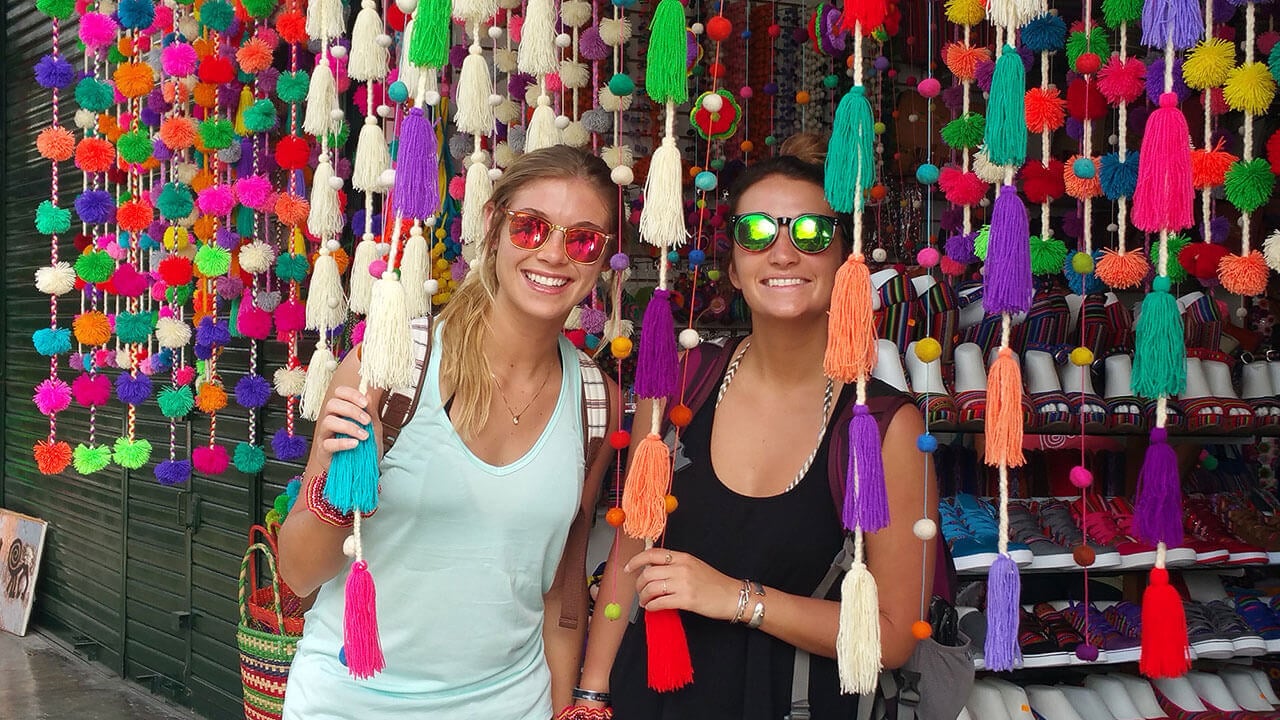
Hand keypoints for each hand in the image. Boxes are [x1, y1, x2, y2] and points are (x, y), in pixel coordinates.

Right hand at [316, 385, 373, 463]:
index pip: (338, 393)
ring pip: (328, 421)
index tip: (365, 403)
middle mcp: (330, 420)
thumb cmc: (365, 447)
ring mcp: (325, 436)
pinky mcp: (323, 451)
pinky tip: (355, 444)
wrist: (363, 470)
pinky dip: (343, 443)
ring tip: (364, 436)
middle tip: (366, 421)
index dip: (351, 394)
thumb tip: (368, 394)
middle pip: (332, 404)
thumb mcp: (372, 427)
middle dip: (351, 410)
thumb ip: (370, 411)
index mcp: (341, 411)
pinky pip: (328, 444)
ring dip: (349, 426)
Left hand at [624, 548, 740, 621]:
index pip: (652, 554)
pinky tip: (652, 608)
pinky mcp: (687, 600)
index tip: (628, 568)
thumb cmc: (713, 582)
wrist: (732, 596)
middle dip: (639, 584)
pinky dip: (652, 606)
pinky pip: (660, 602)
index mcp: (682, 557)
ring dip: (644, 597)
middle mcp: (681, 567)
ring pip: (651, 588)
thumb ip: (674, 565)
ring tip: (645, 602)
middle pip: (648, 573)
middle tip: (640, 592)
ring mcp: (684, 583)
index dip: (636, 560)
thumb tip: (652, 570)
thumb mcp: (693, 566)